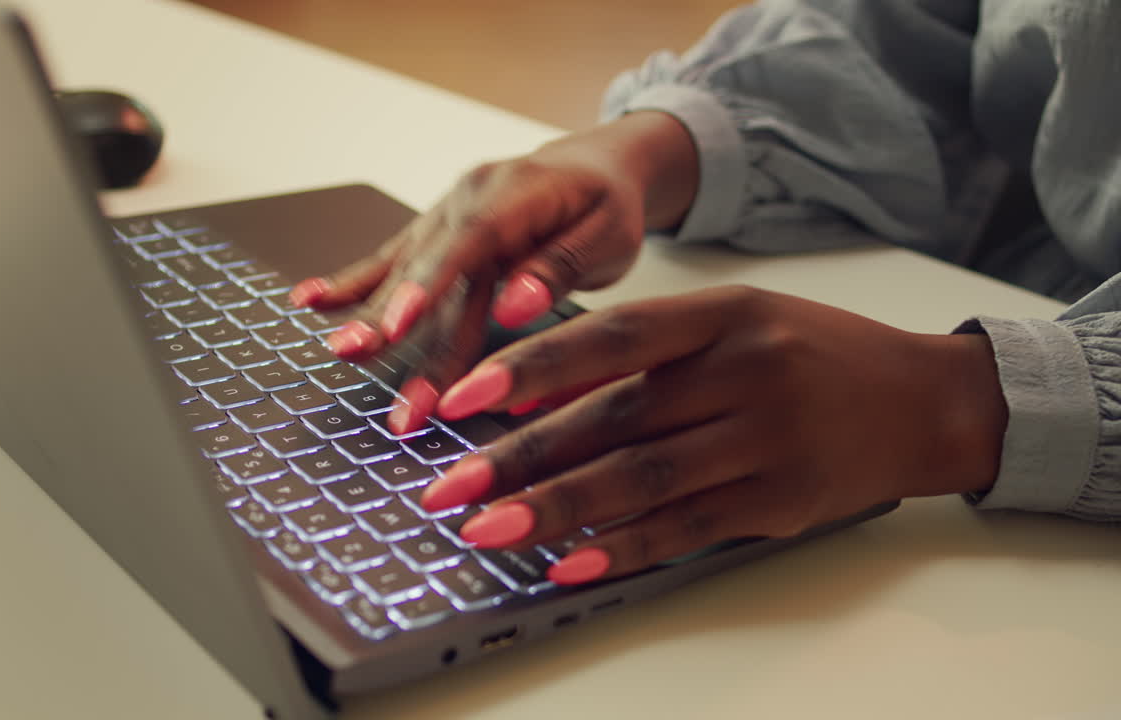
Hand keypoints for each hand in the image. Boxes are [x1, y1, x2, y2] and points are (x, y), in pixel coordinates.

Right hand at [288, 112, 698, 432]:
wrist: (598, 168)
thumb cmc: (609, 205)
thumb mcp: (608, 234)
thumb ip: (558, 268)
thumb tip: (515, 305)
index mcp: (514, 192)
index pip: (465, 242)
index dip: (427, 284)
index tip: (398, 325)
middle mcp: (469, 200)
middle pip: (427, 270)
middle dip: (392, 322)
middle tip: (358, 360)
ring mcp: (446, 216)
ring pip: (404, 274)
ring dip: (371, 316)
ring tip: (339, 351)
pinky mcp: (435, 235)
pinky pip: (391, 261)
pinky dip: (351, 283)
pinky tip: (309, 299)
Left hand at [419, 286, 1007, 584]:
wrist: (925, 400)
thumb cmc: (813, 353)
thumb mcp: (737, 322)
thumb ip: (648, 352)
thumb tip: (536, 395)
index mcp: (725, 314)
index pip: (611, 338)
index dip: (531, 368)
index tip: (462, 398)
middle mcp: (746, 373)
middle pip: (613, 419)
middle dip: (519, 457)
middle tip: (447, 487)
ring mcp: (767, 441)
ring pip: (642, 479)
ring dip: (556, 511)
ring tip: (486, 531)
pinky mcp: (781, 501)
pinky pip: (689, 529)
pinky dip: (626, 549)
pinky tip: (571, 566)